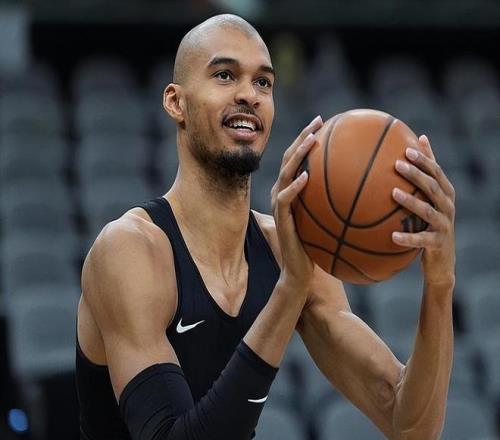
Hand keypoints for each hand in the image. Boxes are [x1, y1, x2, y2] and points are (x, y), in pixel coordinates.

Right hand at [271, 115, 322, 290]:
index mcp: (292, 188)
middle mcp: (282, 191)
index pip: (298, 157)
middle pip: (289, 157)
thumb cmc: (316, 243)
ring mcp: (279, 204)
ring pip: (285, 172)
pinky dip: (294, 186)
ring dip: (297, 155)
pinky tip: (306, 177)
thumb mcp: (327, 218)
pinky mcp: (281, 218)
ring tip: (311, 140)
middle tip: (318, 122)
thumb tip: (363, 186)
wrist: (300, 268)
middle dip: (303, 136)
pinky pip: (286, 198)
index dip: (307, 137)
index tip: (323, 122)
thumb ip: (335, 201)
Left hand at [391, 135, 455, 286]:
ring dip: (410, 201)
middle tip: (397, 164)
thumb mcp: (432, 197)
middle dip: (416, 175)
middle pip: (433, 187)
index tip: (406, 149)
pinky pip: (421, 240)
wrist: (443, 259)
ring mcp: (444, 225)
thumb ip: (428, 171)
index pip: (436, 172)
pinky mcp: (437, 243)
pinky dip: (408, 238)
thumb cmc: (432, 222)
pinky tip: (393, 236)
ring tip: (393, 193)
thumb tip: (422, 137)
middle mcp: (448, 207)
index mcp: (446, 193)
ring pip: (427, 211)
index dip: (424, 160)